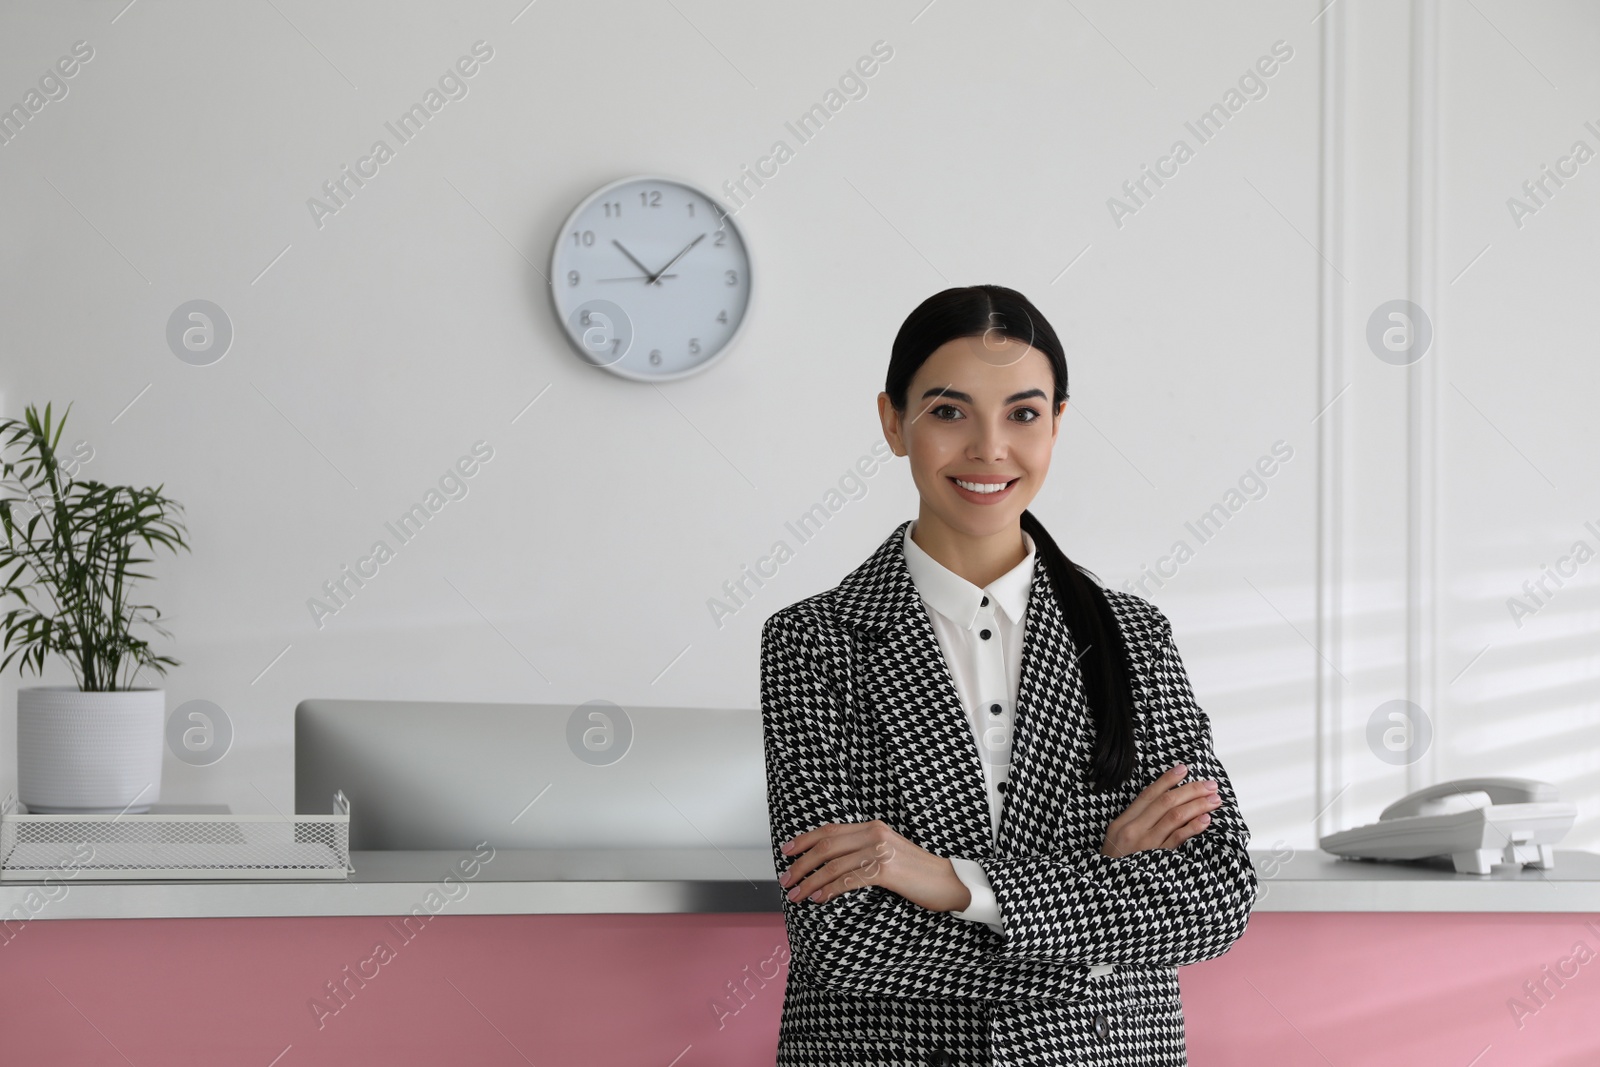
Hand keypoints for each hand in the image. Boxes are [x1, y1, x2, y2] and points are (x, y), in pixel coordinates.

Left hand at [778, 820, 970, 912]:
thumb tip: (831, 864)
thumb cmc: (917, 872)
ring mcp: (880, 851)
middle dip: (801, 864)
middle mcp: (874, 834)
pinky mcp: (886, 870)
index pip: (830, 830)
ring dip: (810, 881)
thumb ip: (864, 850)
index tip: (786, 851)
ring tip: (796, 894)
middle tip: (785, 879)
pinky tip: (818, 898)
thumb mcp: (888, 852)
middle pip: (826, 846)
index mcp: (873, 827)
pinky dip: (829, 890)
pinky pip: (848, 880)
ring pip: (833, 865)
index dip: (805, 840)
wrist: (948, 881)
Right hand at [1100, 762, 1219, 857]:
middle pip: (1165, 802)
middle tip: (1210, 785)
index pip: (1148, 795)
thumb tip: (1164, 809)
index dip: (1167, 780)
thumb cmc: (1114, 869)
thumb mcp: (1117, 842)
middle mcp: (1133, 830)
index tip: (1184, 769)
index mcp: (1122, 823)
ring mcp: (1145, 845)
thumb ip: (1136, 825)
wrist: (1107, 895)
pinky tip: (1205, 821)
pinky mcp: (1157, 861)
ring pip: (1174, 816)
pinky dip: (1193, 827)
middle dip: (1191, 790)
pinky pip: (1177, 839)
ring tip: (1214, 800)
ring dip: (1197, 805)